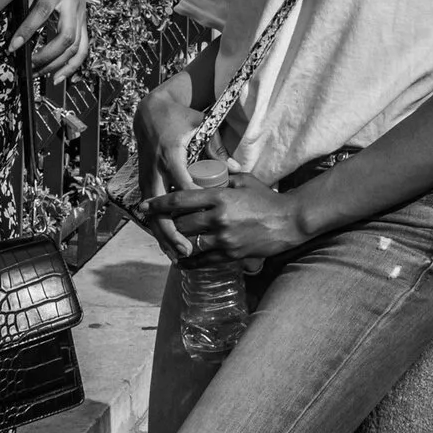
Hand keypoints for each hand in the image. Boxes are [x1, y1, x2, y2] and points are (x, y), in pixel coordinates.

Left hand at [9, 0, 88, 83]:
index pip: (42, 12)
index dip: (27, 31)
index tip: (12, 47)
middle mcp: (73, 1)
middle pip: (65, 36)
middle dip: (46, 55)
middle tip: (29, 64)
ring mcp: (81, 13)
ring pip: (76, 46)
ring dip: (57, 64)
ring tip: (40, 74)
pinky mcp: (84, 20)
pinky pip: (83, 47)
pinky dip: (72, 66)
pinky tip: (58, 77)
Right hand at [133, 84, 206, 256]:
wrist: (149, 112)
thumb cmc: (180, 118)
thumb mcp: (201, 127)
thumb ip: (217, 148)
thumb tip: (236, 169)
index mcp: (171, 156)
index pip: (183, 188)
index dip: (194, 208)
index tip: (207, 224)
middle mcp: (156, 170)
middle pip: (161, 209)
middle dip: (172, 232)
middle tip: (186, 251)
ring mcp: (147, 177)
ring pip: (151, 214)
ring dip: (162, 235)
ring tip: (177, 255)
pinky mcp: (143, 181)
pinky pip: (150, 209)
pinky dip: (157, 226)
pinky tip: (167, 242)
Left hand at [153, 170, 308, 269]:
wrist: (289, 221)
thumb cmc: (267, 198)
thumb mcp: (244, 180)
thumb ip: (223, 176)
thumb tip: (208, 171)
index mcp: (220, 197)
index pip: (180, 200)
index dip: (158, 204)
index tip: (144, 206)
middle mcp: (218, 218)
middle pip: (180, 223)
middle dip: (169, 223)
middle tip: (160, 223)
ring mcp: (224, 238)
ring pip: (189, 242)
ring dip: (178, 242)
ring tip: (168, 241)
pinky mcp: (230, 254)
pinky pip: (202, 261)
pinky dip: (189, 262)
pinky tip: (181, 261)